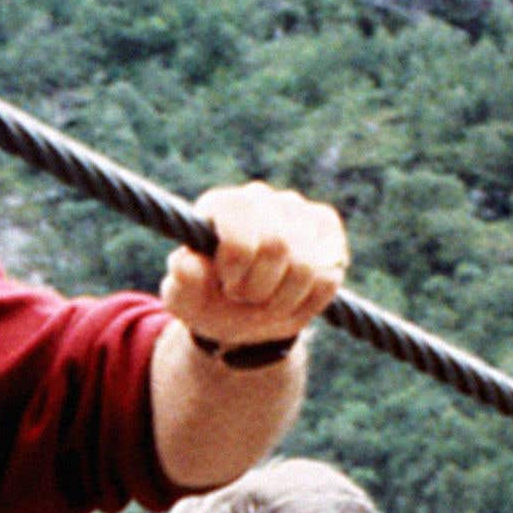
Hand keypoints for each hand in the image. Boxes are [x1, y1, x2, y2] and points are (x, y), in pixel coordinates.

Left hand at [160, 182, 347, 350]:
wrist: (237, 313)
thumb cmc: (206, 299)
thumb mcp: (184, 297)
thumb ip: (183, 280)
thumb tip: (189, 263)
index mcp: (220, 206)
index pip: (240, 218)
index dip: (236, 262)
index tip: (225, 283)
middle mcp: (261, 198)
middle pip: (278, 245)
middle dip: (258, 286)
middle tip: (241, 296)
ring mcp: (299, 211)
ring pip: (307, 265)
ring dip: (281, 299)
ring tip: (262, 300)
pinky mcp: (327, 231)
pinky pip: (328, 277)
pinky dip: (305, 302)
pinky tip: (287, 299)